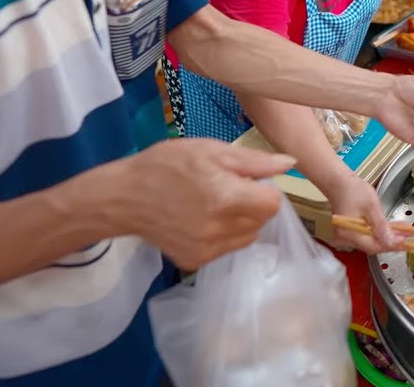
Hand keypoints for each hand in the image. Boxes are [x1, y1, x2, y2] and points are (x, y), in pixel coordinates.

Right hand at [108, 138, 294, 270]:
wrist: (123, 196)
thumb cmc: (167, 165)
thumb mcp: (211, 150)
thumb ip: (254, 162)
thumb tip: (290, 164)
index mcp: (227, 198)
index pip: (273, 204)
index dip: (264, 189)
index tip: (246, 180)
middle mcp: (220, 230)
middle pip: (262, 221)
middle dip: (253, 204)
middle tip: (226, 188)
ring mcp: (207, 250)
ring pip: (248, 237)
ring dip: (240, 221)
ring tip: (212, 203)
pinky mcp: (195, 262)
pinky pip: (226, 249)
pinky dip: (222, 235)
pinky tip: (199, 219)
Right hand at [325, 173, 401, 253]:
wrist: (338, 182)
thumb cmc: (355, 191)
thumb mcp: (371, 206)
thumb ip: (381, 226)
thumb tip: (392, 242)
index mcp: (350, 234)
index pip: (374, 247)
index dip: (391, 245)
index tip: (406, 240)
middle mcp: (345, 239)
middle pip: (372, 246)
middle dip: (390, 241)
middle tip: (407, 235)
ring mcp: (346, 237)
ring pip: (370, 242)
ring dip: (386, 237)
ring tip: (402, 231)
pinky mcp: (348, 232)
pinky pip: (366, 236)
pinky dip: (378, 233)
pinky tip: (389, 228)